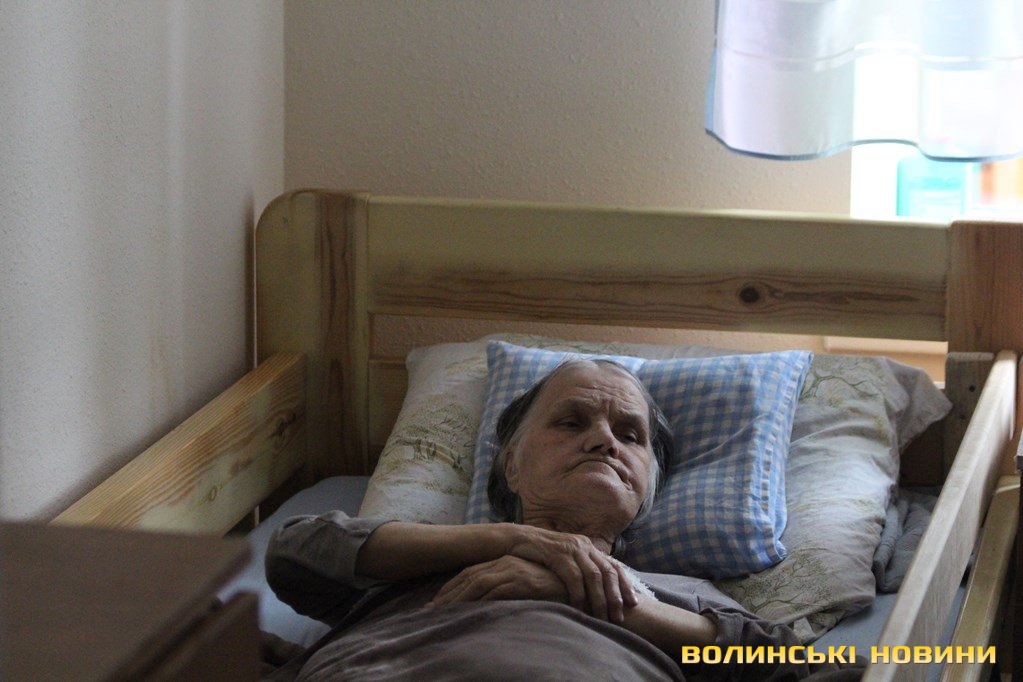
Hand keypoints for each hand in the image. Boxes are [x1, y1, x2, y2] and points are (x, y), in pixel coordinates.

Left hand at [430, 555, 566, 606]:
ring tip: (439, 614)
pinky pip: (492, 592)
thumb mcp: (523, 585)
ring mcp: (511, 570)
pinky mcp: (520, 581)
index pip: (469, 573)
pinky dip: (476, 602)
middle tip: (428, 612)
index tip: (434, 603)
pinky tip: (464, 612)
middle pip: (467, 577)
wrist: (575, 584)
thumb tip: (484, 601)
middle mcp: (504, 563)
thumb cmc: (550, 587)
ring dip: (455, 599)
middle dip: (446, 595)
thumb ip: (506, 587)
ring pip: (475, 583)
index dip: (450, 588)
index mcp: (502, 562)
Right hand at [502, 525, 637, 622]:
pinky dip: (579, 595)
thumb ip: (579, 568)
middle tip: (620, 617)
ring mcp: (571, 548)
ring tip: (602, 618)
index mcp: (588, 545)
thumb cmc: (539, 554)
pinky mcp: (557, 553)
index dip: (625, 584)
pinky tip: (580, 608)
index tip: (634, 603)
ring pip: (593, 576)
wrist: (515, 540)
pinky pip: (573, 577)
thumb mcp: (564, 558)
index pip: (613, 565)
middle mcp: (583, 545)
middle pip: (607, 572)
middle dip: (615, 596)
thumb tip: (595, 589)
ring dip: (600, 599)